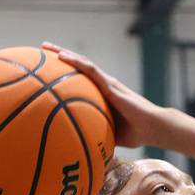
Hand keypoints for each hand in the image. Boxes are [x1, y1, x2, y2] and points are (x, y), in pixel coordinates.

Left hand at [41, 41, 160, 148]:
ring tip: (45, 47)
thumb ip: (97, 134)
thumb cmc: (136, 133)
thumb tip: (81, 147)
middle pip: (78, 66)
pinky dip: (76, 62)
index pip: (81, 78)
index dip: (65, 71)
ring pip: (82, 63)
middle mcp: (103, 84)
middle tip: (41, 50)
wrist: (152, 128)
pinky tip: (62, 57)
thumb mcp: (111, 135)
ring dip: (63, 53)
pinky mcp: (111, 84)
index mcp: (103, 94)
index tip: (47, 68)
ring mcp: (107, 82)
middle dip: (59, 56)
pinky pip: (90, 70)